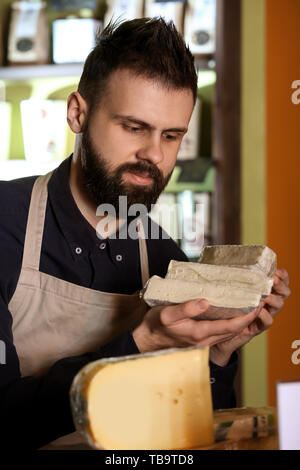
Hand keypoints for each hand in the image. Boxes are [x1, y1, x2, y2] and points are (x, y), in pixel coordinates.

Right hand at [132, 298, 259, 353]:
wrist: (147, 342)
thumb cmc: (156, 326)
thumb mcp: (167, 314)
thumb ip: (186, 308)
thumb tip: (205, 301)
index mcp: (199, 333)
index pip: (230, 326)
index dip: (246, 317)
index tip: (257, 304)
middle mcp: (204, 340)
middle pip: (233, 330)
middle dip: (248, 317)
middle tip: (258, 302)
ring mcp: (202, 342)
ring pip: (227, 333)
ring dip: (240, 321)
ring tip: (249, 306)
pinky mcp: (199, 340)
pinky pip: (220, 333)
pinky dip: (229, 324)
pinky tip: (230, 314)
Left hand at [210, 267, 290, 366]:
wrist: (218, 332)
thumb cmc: (223, 307)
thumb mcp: (228, 290)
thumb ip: (231, 278)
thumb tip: (221, 262)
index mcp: (262, 290)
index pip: (279, 280)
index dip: (282, 275)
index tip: (277, 271)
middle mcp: (267, 302)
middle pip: (284, 292)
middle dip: (281, 285)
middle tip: (273, 280)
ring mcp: (264, 314)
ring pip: (278, 305)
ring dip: (274, 299)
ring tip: (266, 295)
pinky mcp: (258, 326)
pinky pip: (268, 321)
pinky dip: (265, 315)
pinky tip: (258, 311)